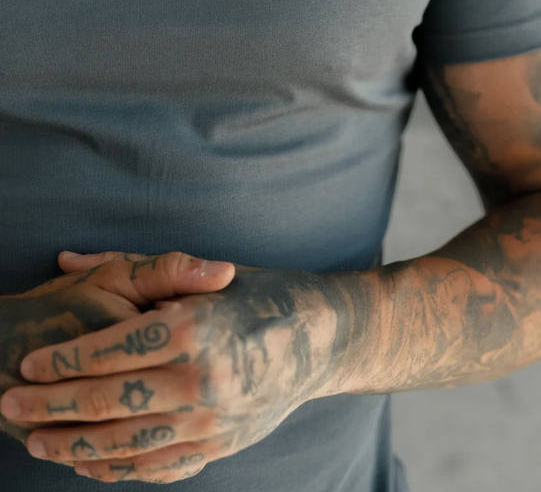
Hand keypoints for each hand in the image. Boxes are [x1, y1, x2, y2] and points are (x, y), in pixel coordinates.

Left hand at [1, 251, 338, 484]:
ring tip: (39, 442)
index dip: (60, 361)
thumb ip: (137, 266)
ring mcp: (212, 420)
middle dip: (51, 407)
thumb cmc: (261, 295)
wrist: (323, 337)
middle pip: (107, 402)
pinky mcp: (221, 446)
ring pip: (125, 443)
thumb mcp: (206, 271)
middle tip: (10, 406)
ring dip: (74, 446)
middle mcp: (200, 378)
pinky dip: (118, 468)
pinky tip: (90, 464)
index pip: (108, 350)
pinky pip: (158, 466)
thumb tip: (68, 258)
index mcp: (193, 327)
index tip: (28, 365)